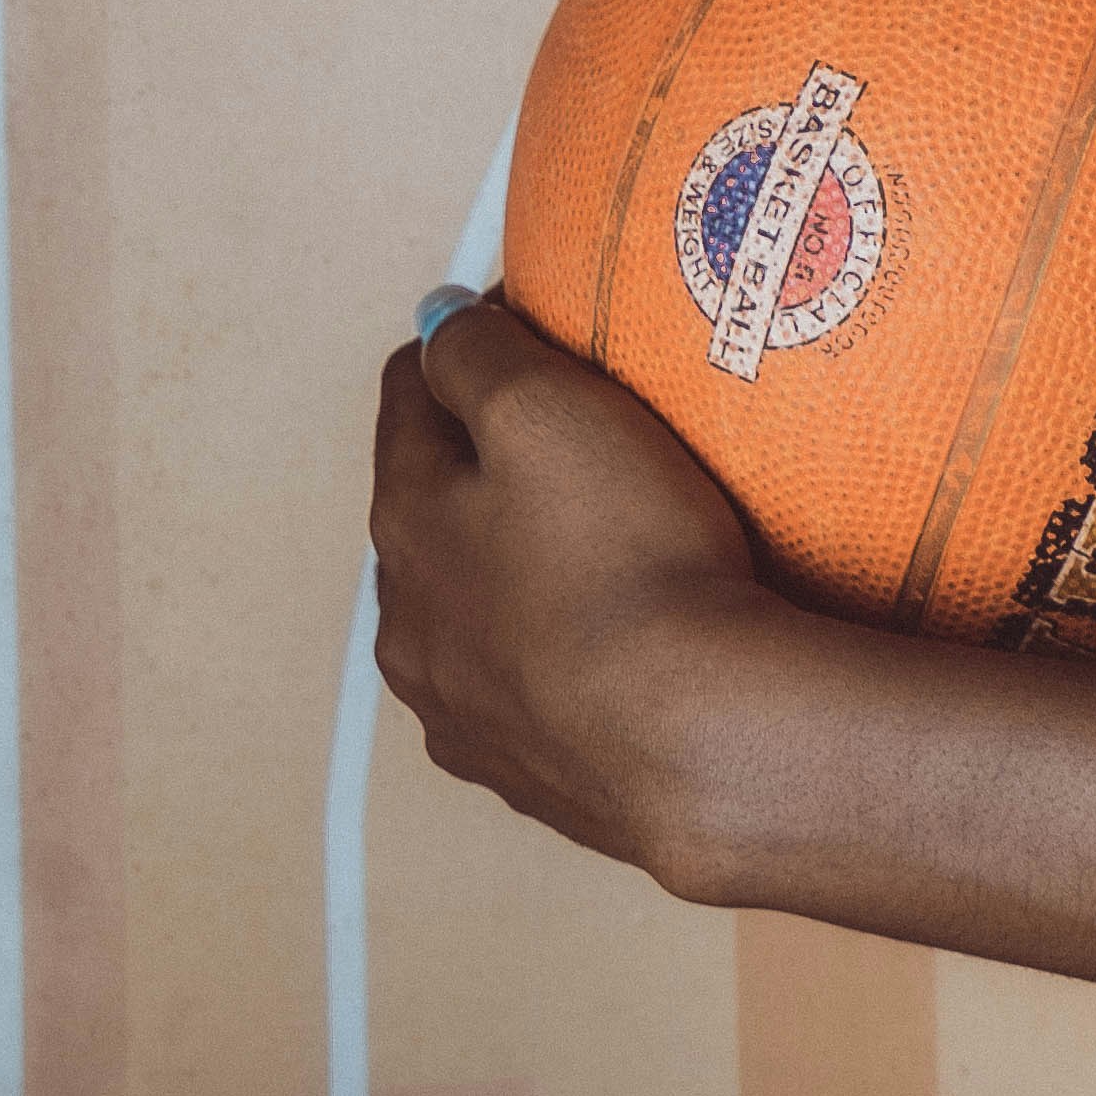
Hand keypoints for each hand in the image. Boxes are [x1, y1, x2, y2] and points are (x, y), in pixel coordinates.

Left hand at [370, 296, 768, 873]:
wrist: (691, 739)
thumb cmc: (622, 557)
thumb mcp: (544, 409)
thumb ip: (476, 353)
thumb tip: (437, 320)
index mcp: (404, 521)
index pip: (409, 395)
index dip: (468, 343)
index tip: (540, 321)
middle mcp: (408, 621)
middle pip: (429, 508)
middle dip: (481, 464)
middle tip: (577, 438)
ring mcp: (457, 709)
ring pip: (464, 607)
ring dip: (505, 568)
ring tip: (596, 549)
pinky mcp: (519, 774)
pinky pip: (517, 689)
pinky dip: (544, 653)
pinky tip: (605, 648)